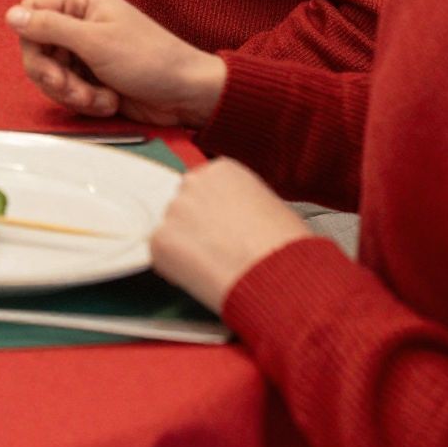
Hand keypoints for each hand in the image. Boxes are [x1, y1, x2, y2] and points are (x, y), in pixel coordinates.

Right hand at [4, 0, 227, 127]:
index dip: (32, 41)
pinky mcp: (90, 74)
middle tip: (73, 88)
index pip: (31, 13)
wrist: (187, 95)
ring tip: (98, 96)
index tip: (47, 63)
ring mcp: (85, 49)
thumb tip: (12, 15)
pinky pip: (66, 89)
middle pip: (36, 48)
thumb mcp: (96, 42)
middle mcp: (80, 21)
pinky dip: (83, 100)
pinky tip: (107, 100)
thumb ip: (49, 27)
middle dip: (54, 75)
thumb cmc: (154, 61)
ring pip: (49, 72)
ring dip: (71, 92)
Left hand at [150, 158, 312, 311]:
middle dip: (196, 227)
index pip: (204, 188)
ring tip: (218, 266)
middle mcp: (193, 182)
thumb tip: (233, 219)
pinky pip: (163, 256)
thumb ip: (241, 204)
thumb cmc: (286, 248)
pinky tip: (205, 276)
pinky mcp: (160, 240)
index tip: (222, 228)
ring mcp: (173, 210)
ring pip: (172, 231)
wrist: (281, 275)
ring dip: (187, 248)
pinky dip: (177, 270)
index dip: (213, 214)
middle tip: (218, 250)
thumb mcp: (271, 207)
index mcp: (223, 170)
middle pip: (184, 206)